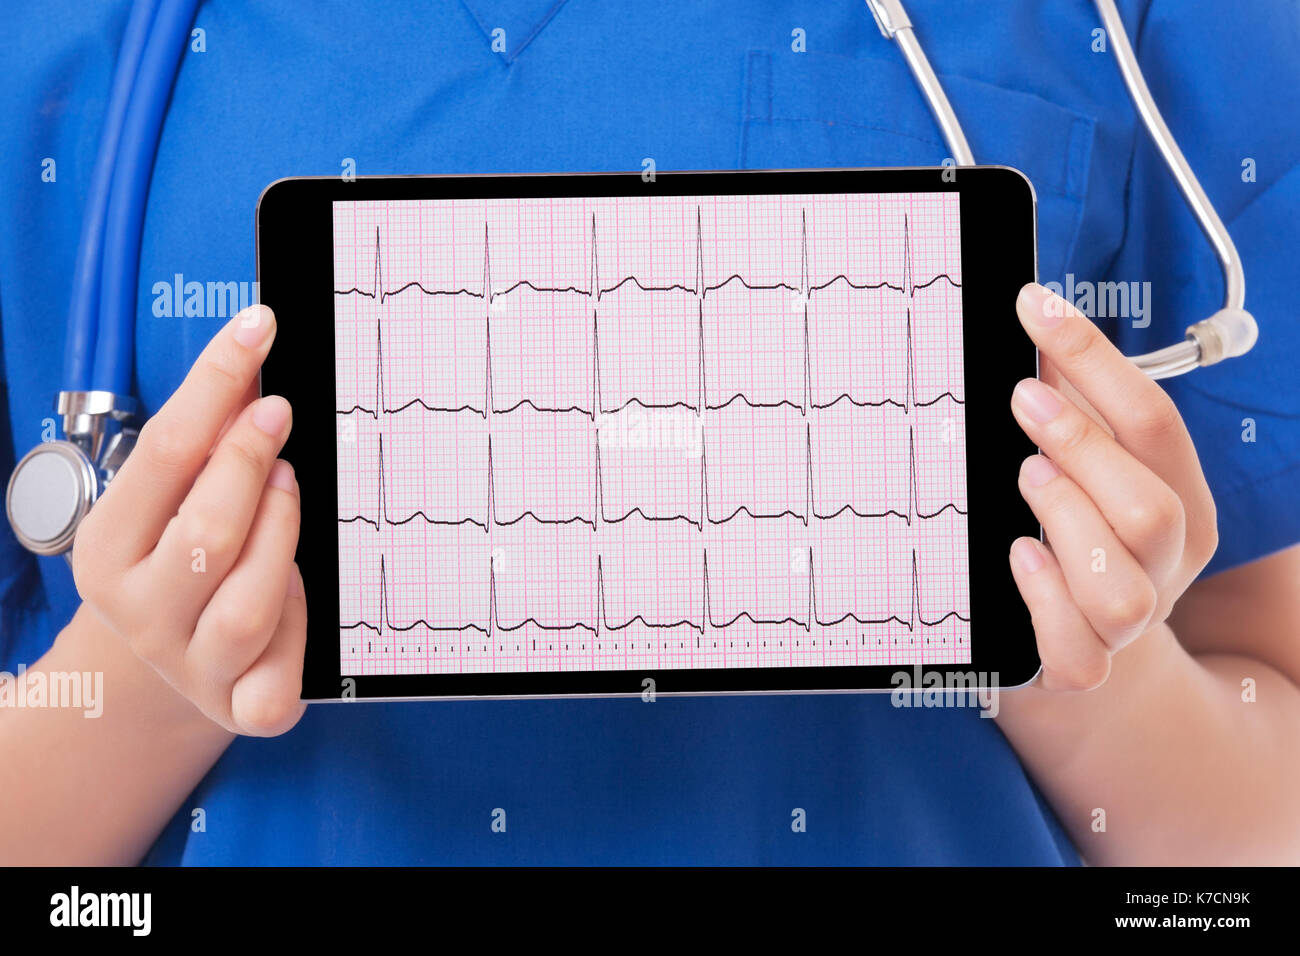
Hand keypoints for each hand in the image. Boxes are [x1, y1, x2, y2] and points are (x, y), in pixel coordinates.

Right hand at [72, 304, 306, 734]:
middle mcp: (139, 612)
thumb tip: (250, 370)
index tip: (256, 334)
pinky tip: (298, 589)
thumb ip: (205, 444)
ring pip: (249, 604)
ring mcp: (191, 664)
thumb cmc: (179, 560)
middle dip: (251, 460)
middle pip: (207, 531)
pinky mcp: (245, 705)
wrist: (165, 667)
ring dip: (282, 534)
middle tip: (278, 417)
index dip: (215, 385)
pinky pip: (280, 677)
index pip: (163, 453)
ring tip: (289, 489)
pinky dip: (299, 629)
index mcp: (106, 550)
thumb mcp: (172, 501)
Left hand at [1007, 283, 1217, 690]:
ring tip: (1026, 479)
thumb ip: (1070, 402)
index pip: (1154, 422)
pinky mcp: (1080, 662)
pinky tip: (1019, 552)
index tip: (1035, 310)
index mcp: (1182, 501)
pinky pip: (1076, 650)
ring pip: (1120, 586)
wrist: (1078, 631)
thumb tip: (1033, 316)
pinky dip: (1043, 598)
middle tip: (1023, 401)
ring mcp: (1130, 620)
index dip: (1093, 358)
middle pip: (1151, 511)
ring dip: (1067, 522)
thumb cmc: (1078, 526)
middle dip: (1082, 446)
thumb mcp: (1086, 461)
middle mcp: (1167, 564)